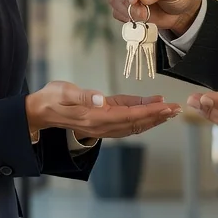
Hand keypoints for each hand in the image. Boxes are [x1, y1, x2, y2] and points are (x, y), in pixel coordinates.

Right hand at [26, 82, 180, 139]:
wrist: (40, 111)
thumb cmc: (51, 98)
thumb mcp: (64, 91)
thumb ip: (83, 96)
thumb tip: (101, 100)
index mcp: (95, 118)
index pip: (129, 116)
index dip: (149, 112)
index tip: (166, 106)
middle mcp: (101, 125)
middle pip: (136, 123)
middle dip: (157, 116)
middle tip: (176, 109)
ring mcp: (102, 126)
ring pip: (133, 125)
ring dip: (152, 118)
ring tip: (169, 111)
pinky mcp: (102, 121)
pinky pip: (125, 122)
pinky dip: (141, 117)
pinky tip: (151, 109)